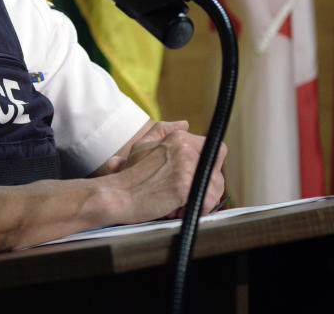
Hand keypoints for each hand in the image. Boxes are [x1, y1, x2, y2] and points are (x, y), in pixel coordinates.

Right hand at [107, 121, 225, 218]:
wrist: (116, 195)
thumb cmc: (129, 175)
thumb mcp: (143, 145)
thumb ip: (163, 130)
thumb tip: (185, 123)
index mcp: (179, 137)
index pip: (215, 149)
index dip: (208, 169)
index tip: (195, 181)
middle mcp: (185, 147)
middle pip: (217, 171)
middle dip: (206, 188)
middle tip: (184, 198)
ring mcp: (186, 165)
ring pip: (215, 187)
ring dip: (202, 201)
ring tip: (179, 205)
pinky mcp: (185, 185)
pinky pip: (207, 200)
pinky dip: (198, 210)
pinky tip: (179, 210)